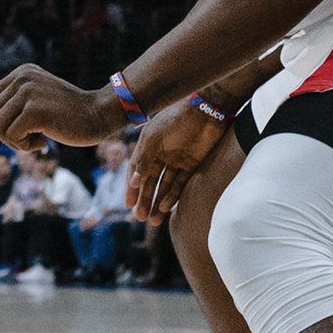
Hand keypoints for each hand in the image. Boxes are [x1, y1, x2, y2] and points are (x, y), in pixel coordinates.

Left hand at [0, 63, 124, 150]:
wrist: (100, 114)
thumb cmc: (70, 113)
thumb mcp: (38, 101)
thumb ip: (13, 105)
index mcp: (21, 73)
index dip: (1, 119)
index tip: (24, 126)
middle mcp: (22, 78)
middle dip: (6, 133)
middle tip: (30, 137)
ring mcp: (28, 92)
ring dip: (14, 141)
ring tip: (36, 140)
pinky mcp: (34, 110)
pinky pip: (11, 136)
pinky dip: (25, 147)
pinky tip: (44, 143)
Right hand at [122, 97, 231, 221]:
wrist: (204, 111)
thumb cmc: (175, 120)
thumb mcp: (153, 139)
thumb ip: (144, 160)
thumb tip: (134, 183)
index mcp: (147, 147)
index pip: (136, 172)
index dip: (132, 188)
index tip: (128, 204)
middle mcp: (161, 155)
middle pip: (150, 182)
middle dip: (145, 200)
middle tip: (140, 217)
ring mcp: (177, 161)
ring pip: (165, 186)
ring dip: (158, 202)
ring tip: (153, 220)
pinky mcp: (193, 164)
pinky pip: (180, 184)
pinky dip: (173, 196)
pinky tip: (166, 207)